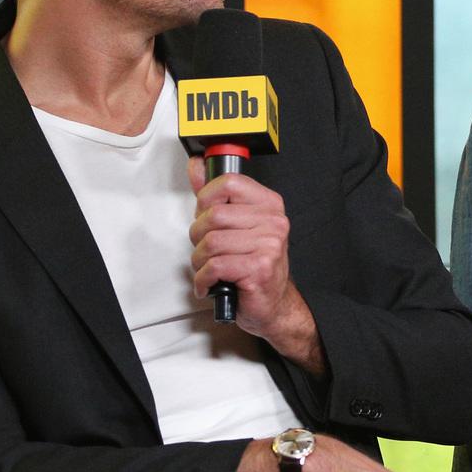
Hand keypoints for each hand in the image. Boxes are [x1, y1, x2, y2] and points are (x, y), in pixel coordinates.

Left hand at [188, 159, 321, 367]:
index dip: (206, 199)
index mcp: (269, 205)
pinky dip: (204, 279)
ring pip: (211, 243)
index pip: (229, 183)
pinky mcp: (260, 269)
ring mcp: (269, 245)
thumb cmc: (254, 266)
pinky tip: (210, 283)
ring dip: (200, 261)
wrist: (274, 305)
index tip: (204, 215)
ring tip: (209, 269)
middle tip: (206, 250)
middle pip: (214, 216)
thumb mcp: (236, 226)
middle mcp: (274, 222)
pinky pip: (215, 266)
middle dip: (199, 237)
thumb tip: (197, 167)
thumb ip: (215, 196)